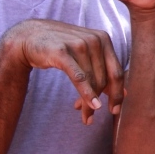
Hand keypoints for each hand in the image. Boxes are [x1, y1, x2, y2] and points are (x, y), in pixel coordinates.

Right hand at [5, 19, 124, 124]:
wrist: (29, 36)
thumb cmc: (61, 48)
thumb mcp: (85, 55)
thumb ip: (103, 70)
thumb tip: (124, 93)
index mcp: (104, 39)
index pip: (116, 72)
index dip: (117, 93)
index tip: (115, 110)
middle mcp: (95, 39)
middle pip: (104, 79)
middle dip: (102, 101)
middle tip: (93, 118)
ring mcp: (79, 44)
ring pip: (92, 81)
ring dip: (88, 103)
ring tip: (85, 116)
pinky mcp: (62, 51)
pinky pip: (78, 77)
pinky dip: (86, 93)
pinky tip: (90, 106)